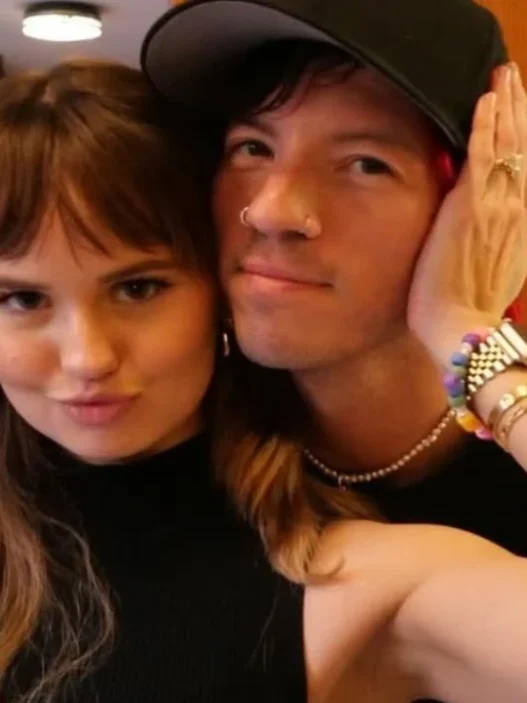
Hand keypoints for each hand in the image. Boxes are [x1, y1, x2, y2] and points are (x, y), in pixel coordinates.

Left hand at [407, 63, 526, 367]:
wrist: (461, 327)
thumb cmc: (471, 305)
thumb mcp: (498, 266)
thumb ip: (498, 236)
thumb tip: (489, 220)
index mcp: (521, 219)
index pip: (524, 164)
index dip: (521, 131)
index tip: (517, 105)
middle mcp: (516, 206)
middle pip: (520, 145)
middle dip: (517, 106)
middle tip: (511, 73)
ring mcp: (496, 204)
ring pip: (504, 144)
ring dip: (503, 105)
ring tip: (501, 75)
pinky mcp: (470, 208)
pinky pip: (481, 157)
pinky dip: (484, 127)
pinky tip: (483, 102)